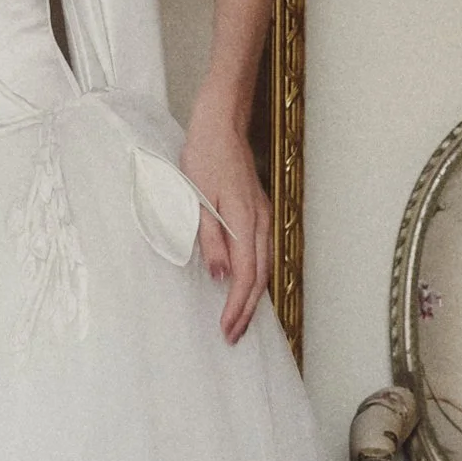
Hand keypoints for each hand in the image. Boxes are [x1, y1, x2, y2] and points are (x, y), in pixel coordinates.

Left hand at [182, 104, 272, 343]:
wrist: (220, 125)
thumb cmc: (203, 157)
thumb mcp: (196, 199)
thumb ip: (210, 240)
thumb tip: (222, 277)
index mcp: (244, 221)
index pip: (246, 276)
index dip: (237, 307)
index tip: (226, 329)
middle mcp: (259, 222)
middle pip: (260, 277)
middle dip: (248, 310)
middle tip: (234, 335)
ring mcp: (262, 216)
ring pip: (265, 266)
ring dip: (254, 296)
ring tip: (240, 319)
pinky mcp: (258, 211)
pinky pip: (262, 252)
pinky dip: (256, 276)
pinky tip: (246, 285)